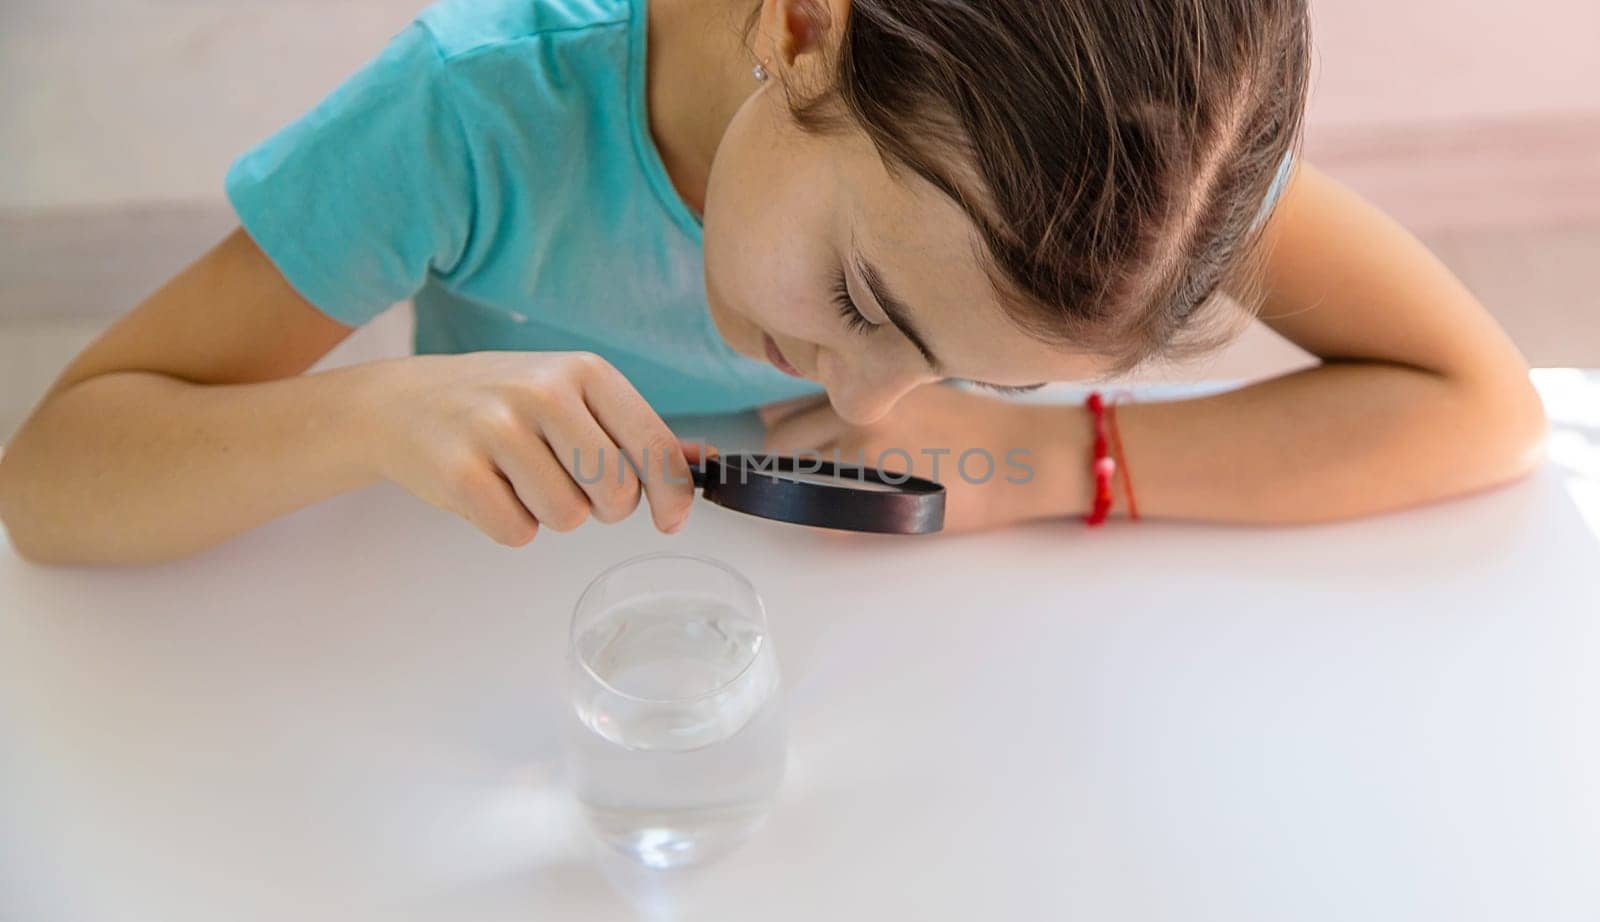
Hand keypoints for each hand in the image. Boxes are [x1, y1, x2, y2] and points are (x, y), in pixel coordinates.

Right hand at [358, 352, 706, 545]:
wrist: (400, 402)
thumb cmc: (501, 403)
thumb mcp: (571, 396)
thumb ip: (636, 431)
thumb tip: (705, 462)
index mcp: (584, 371)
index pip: (654, 446)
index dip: (672, 496)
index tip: (670, 520)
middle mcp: (544, 392)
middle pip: (616, 494)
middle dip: (601, 506)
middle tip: (565, 481)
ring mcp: (498, 429)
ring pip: (568, 518)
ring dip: (550, 515)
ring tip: (518, 478)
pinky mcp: (459, 472)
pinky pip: (517, 533)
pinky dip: (509, 525)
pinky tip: (488, 490)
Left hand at [759, 384, 1086, 532]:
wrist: (1020, 455)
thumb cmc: (974, 421)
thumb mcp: (911, 386)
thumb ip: (862, 393)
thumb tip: (807, 411)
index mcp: (859, 379)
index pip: (785, 402)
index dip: (786, 423)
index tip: (793, 436)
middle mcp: (849, 411)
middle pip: (779, 441)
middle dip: (789, 458)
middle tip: (816, 469)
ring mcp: (859, 454)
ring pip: (795, 480)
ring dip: (807, 488)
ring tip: (843, 490)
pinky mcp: (875, 496)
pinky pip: (822, 519)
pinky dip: (828, 522)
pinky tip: (855, 514)